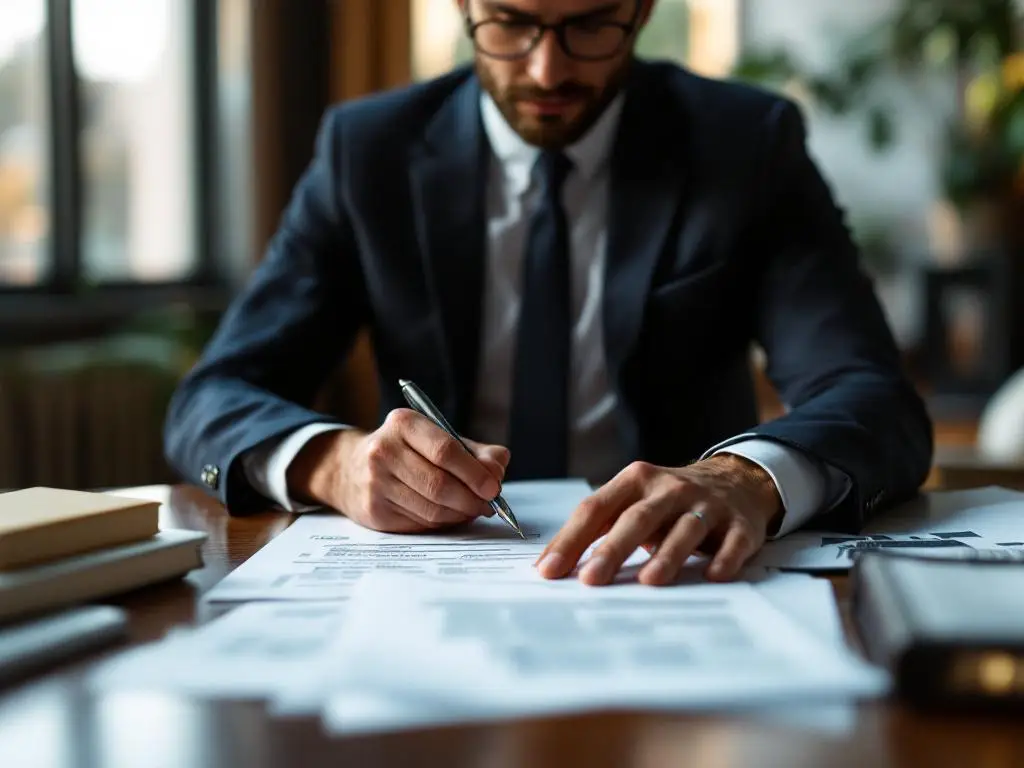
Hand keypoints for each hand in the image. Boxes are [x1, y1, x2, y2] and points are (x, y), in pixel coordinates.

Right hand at [287, 409, 509, 532]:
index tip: (493, 487)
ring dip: (460, 514)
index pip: (445, 450)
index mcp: (403, 423)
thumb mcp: (437, 437)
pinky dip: (442, 523)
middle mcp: (383, 451)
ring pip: (431, 508)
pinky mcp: (373, 511)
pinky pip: (420, 523)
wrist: (350, 468)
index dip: (474, 473)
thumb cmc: (406, 451)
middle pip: (439, 484)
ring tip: (472, 509)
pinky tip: (449, 515)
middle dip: (471, 499)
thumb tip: (497, 469)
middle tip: (488, 505)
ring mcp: (375, 483)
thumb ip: (474, 451)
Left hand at [535, 454, 782, 585]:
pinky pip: (732, 542)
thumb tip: (554, 565)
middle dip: (613, 549)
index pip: (596, 509)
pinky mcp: (739, 524)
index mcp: (635, 481)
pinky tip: (712, 576)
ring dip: (667, 554)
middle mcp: (670, 489)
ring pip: (685, 528)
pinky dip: (723, 558)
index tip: (550, 569)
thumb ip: (600, 527)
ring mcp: (706, 505)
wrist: (735, 481)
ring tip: (650, 581)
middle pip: (637, 518)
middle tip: (592, 579)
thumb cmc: (670, 500)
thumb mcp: (634, 500)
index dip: (571, 539)